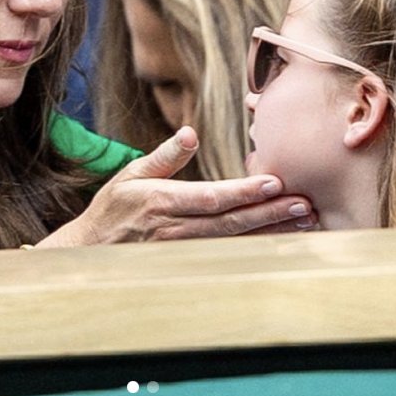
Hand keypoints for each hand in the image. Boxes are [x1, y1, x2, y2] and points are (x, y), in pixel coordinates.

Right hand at [37, 126, 317, 247]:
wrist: (90, 253)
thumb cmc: (114, 208)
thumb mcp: (132, 173)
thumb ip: (165, 155)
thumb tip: (191, 133)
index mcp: (162, 202)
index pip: (211, 197)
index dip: (244, 192)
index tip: (274, 182)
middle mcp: (175, 229)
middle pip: (231, 222)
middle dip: (270, 214)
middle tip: (304, 205)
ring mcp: (183, 250)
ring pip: (235, 241)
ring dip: (270, 231)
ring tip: (304, 221)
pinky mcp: (188, 262)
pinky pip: (228, 253)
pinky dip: (256, 245)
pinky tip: (281, 238)